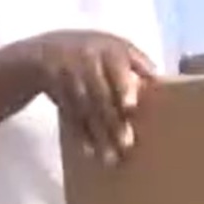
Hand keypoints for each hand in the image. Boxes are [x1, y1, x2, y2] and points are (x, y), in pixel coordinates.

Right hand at [21, 31, 156, 164]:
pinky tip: (90, 152)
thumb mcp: (112, 45)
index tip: (130, 107)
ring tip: (111, 158)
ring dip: (98, 135)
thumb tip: (157, 77)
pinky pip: (68, 116)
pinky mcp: (54, 90)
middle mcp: (85, 59)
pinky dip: (79, 135)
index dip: (122, 87)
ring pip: (84, 110)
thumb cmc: (92, 51)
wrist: (46, 50)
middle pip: (100, 95)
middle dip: (112, 121)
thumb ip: (136, 60)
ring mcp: (67, 74)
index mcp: (106, 48)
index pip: (116, 67)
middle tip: (126, 145)